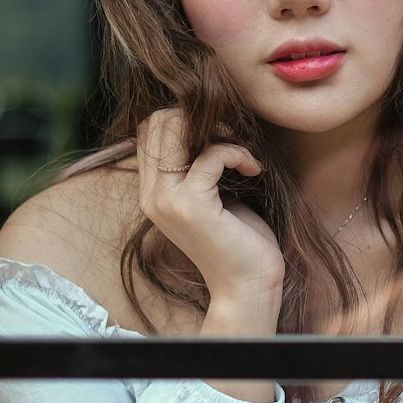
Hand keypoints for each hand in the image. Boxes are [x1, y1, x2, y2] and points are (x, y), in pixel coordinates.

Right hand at [137, 108, 284, 320]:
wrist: (246, 285)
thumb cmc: (237, 241)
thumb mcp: (211, 196)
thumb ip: (198, 167)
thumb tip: (208, 127)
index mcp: (152, 192)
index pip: (149, 131)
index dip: (184, 119)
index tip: (218, 134)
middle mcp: (152, 195)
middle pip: (157, 123)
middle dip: (198, 117)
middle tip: (230, 136)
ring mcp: (168, 201)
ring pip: (176, 131)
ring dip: (218, 132)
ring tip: (240, 151)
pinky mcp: (192, 206)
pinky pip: (211, 155)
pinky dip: (236, 152)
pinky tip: (253, 169)